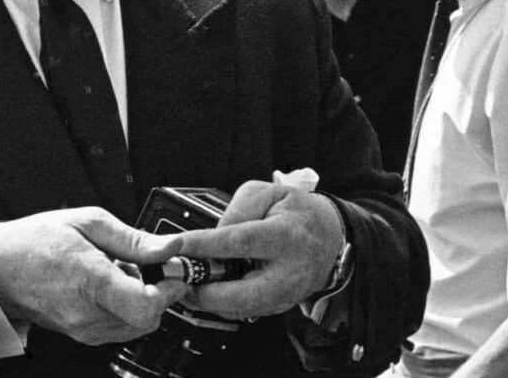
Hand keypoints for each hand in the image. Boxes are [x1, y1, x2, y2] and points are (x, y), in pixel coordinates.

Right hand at [0, 207, 188, 345]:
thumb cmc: (36, 242)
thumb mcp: (87, 221)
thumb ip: (132, 238)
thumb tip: (168, 246)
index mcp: (90, 280)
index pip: (147, 305)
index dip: (169, 290)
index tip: (170, 271)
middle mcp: (88, 312)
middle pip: (148, 319)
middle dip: (159, 294)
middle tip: (149, 267)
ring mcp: (84, 328)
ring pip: (137, 327)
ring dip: (142, 302)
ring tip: (123, 273)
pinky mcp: (82, 335)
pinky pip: (119, 329)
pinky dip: (125, 310)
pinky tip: (111, 287)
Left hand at [176, 180, 344, 320]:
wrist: (330, 239)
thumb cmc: (296, 213)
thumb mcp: (269, 193)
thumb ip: (239, 208)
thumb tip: (215, 233)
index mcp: (286, 236)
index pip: (239, 242)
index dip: (205, 245)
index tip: (177, 245)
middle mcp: (287, 272)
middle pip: (241, 295)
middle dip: (205, 292)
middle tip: (179, 280)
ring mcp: (284, 296)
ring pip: (240, 311)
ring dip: (208, 301)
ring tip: (187, 283)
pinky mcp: (278, 308)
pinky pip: (243, 313)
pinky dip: (220, 305)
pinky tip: (206, 288)